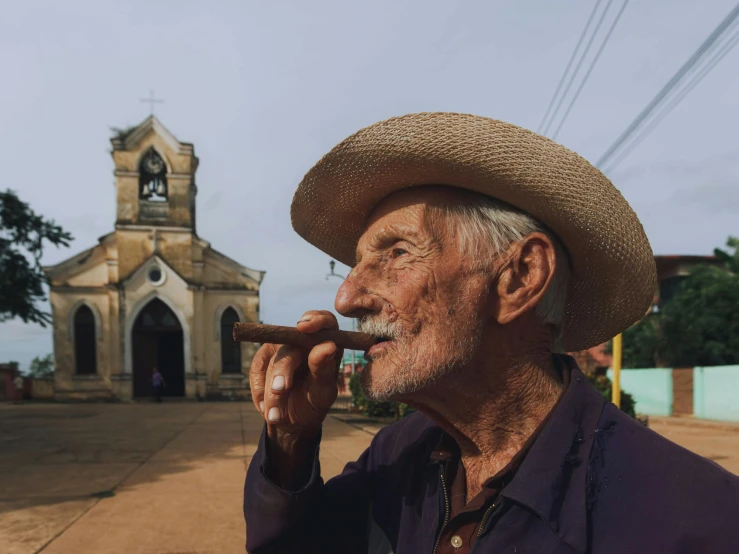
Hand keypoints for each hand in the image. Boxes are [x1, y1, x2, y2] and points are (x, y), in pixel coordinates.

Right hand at [250, 310, 341, 442]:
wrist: (293, 419)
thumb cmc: (314, 402)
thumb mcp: (323, 392)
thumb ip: (324, 369)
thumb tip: (326, 345)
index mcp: (326, 345)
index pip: (325, 321)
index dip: (315, 319)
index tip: (303, 326)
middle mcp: (304, 341)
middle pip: (290, 346)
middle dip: (282, 371)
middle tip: (280, 391)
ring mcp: (281, 347)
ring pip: (272, 360)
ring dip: (270, 391)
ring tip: (275, 415)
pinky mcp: (263, 358)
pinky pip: (256, 369)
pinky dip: (259, 391)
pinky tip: (266, 408)